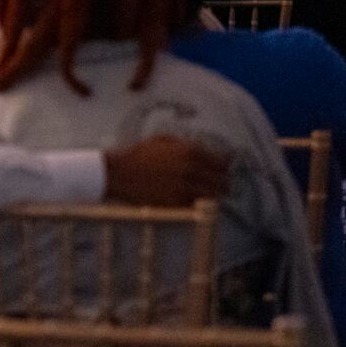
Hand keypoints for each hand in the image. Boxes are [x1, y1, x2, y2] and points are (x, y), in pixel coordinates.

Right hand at [102, 136, 227, 206]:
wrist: (119, 173)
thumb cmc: (139, 154)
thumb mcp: (165, 140)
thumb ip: (187, 145)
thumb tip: (206, 152)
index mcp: (190, 151)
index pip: (222, 163)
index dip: (225, 168)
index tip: (223, 172)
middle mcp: (191, 169)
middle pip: (221, 181)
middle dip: (223, 184)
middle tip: (222, 187)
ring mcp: (184, 187)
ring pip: (213, 196)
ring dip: (214, 196)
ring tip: (212, 196)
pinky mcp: (175, 202)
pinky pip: (197, 206)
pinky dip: (199, 205)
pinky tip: (196, 202)